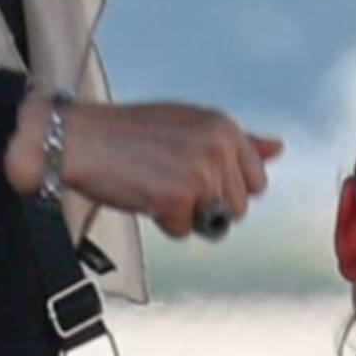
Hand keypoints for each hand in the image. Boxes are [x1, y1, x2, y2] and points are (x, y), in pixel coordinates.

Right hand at [10, 94, 282, 238]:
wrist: (77, 139)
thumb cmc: (128, 132)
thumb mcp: (189, 124)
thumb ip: (238, 140)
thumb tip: (278, 148)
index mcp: (225, 127)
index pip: (255, 180)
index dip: (224, 186)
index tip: (193, 175)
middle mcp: (219, 148)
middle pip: (238, 206)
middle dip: (206, 202)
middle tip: (168, 179)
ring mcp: (200, 174)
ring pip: (213, 222)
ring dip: (186, 213)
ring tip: (156, 185)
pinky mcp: (177, 199)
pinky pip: (185, 231)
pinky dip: (164, 222)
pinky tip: (143, 195)